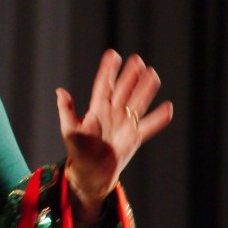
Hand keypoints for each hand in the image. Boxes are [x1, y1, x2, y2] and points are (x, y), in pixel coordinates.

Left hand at [55, 50, 173, 219]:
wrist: (92, 172)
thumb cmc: (78, 151)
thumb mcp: (69, 129)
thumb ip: (66, 110)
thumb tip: (60, 91)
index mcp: (97, 109)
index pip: (103, 85)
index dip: (108, 71)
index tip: (113, 54)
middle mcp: (113, 113)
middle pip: (123, 90)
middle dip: (130, 75)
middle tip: (137, 59)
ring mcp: (125, 124)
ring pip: (137, 103)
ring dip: (145, 90)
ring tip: (153, 74)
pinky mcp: (135, 137)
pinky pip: (149, 126)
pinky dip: (159, 118)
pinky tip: (167, 107)